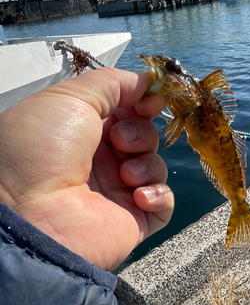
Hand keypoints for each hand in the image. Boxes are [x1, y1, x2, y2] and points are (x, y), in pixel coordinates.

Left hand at [0, 67, 173, 270]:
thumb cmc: (41, 148)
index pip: (127, 113)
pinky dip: (159, 195)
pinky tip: (138, 196)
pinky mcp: (133, 221)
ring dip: (147, 164)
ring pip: (155, 167)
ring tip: (125, 173)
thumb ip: (114, 84)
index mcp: (84, 132)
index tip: (152, 100)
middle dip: (140, 133)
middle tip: (119, 140)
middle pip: (144, 137)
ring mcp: (117, 193)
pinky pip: (164, 205)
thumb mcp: (72, 97)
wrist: (29, 211)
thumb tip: (149, 83)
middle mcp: (101, 162)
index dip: (142, 103)